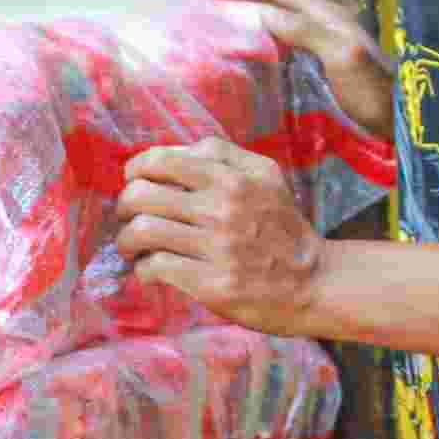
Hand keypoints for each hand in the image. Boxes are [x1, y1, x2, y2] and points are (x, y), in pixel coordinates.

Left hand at [115, 142, 325, 333]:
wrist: (314, 282)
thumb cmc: (283, 227)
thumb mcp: (266, 176)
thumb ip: (223, 155)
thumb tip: (174, 153)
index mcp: (233, 177)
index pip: (161, 161)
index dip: (136, 169)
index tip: (133, 181)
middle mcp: (224, 209)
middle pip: (142, 195)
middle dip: (123, 206)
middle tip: (127, 217)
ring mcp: (217, 248)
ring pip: (142, 232)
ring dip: (127, 240)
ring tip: (132, 247)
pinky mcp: (212, 284)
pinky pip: (156, 267)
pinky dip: (143, 269)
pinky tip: (150, 270)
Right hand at [200, 0, 395, 143]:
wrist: (403, 125)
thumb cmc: (375, 94)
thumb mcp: (342, 57)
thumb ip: (305, 30)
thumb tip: (261, 12)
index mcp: (327, 14)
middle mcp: (324, 23)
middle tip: (205, 12)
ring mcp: (324, 44)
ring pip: (278, 19)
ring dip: (248, 18)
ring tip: (218, 30)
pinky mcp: (322, 66)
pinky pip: (283, 43)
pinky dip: (259, 41)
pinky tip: (247, 58)